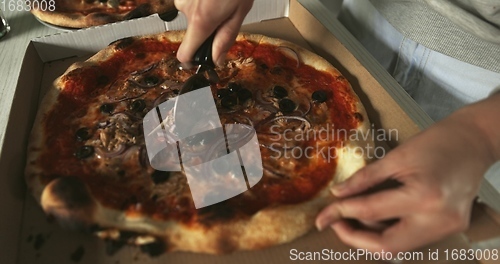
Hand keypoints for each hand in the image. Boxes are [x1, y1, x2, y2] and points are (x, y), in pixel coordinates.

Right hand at [174, 0, 253, 64]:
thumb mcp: (239, 12)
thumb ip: (226, 38)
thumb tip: (217, 60)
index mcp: (201, 20)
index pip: (184, 54)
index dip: (192, 61)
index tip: (200, 61)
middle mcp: (187, 9)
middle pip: (194, 32)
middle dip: (208, 28)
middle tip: (224, 16)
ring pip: (193, 16)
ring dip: (206, 12)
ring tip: (221, 1)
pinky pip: (191, 3)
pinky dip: (202, 1)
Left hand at [315, 99, 498, 252]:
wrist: (475, 141)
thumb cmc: (438, 141)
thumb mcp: (396, 156)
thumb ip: (365, 178)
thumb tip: (338, 194)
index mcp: (423, 196)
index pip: (370, 211)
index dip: (340, 214)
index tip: (322, 217)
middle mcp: (437, 219)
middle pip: (386, 246)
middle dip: (355, 239)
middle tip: (336, 223)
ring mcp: (447, 227)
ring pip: (399, 247)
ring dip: (371, 237)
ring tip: (354, 217)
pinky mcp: (450, 227)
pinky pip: (412, 239)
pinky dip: (390, 232)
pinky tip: (377, 218)